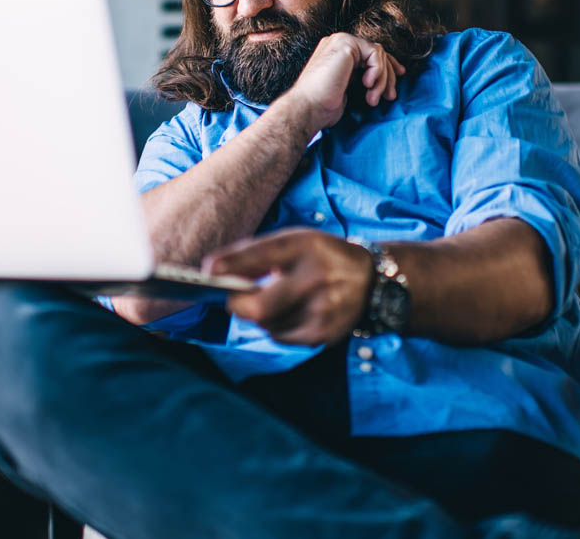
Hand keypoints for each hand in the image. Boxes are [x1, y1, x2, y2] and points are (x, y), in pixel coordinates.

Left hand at [203, 228, 373, 345]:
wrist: (371, 280)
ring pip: (266, 324)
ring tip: (277, 299)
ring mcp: (322, 310)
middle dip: (238, 304)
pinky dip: (276, 326)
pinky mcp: (323, 334)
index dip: (231, 265)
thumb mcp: (295, 242)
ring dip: (259, 315)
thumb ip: (257, 255)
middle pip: (259, 307)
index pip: (262, 255)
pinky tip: (292, 311)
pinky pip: (280, 336)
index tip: (207, 271)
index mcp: (306, 246)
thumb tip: (211, 272)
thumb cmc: (320, 257)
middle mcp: (316, 278)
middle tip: (234, 299)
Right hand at [276, 33, 405, 133]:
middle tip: (390, 96)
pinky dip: (377, 72)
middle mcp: (338, 42)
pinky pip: (376, 54)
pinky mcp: (346, 44)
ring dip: (382, 79)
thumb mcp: (346, 90)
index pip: (369, 54)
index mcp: (336, 52)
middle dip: (388, 75)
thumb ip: (360, 79)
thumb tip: (383, 81)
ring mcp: (341, 41)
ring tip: (373, 98)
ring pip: (379, 54)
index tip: (394, 84)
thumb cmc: (322, 106)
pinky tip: (367, 85)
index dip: (386, 67)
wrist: (308, 108)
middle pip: (377, 52)